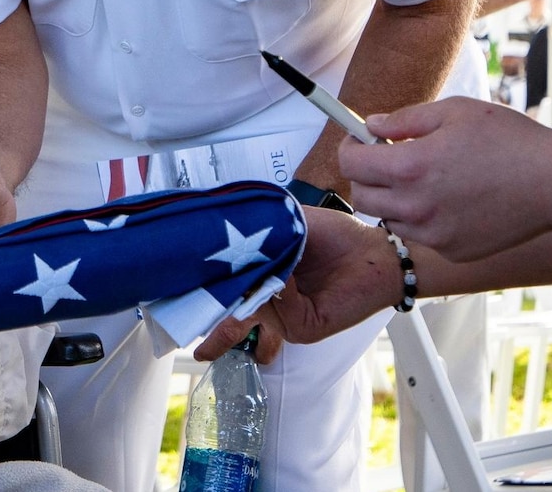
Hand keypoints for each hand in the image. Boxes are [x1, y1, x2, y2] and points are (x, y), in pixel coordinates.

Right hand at [195, 208, 403, 356]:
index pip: (225, 287)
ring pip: (249, 310)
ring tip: (234, 296)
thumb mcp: (288, 223)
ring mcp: (283, 319)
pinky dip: (281, 287)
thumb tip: (223, 229)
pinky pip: (278, 308)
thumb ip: (257, 227)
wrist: (376, 251)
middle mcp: (269, 302)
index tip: (175, 288)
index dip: (202, 290)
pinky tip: (289, 272)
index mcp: (262, 278)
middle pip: (229, 310)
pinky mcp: (302, 328)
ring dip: (243, 296)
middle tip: (186, 314)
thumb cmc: (336, 236)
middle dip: (208, 314)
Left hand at [344, 97, 551, 261]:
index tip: (359, 140)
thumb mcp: (454, 111)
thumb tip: (372, 126)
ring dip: (393, 198)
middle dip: (366, 175)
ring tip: (426, 178)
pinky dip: (423, 218)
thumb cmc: (511, 142)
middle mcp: (416, 206)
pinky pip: (420, 235)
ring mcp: (434, 234)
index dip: (350, 147)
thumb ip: (404, 120)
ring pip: (388, 218)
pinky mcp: (452, 250)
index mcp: (411, 167)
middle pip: (361, 196)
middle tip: (389, 158)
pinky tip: (451, 199)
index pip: (351, 164)